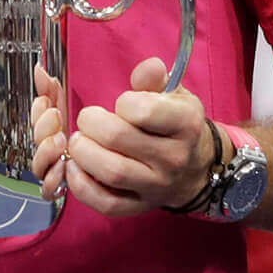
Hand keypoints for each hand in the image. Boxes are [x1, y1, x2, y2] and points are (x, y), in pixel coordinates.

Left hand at [30, 57, 211, 217]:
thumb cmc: (176, 125)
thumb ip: (155, 79)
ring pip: (111, 172)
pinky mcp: (139, 205)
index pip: (144, 111)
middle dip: (90, 123)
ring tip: (79, 141)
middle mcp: (173, 158)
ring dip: (83, 153)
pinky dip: (82, 186)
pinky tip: (75, 168)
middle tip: (87, 120)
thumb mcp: (174, 96)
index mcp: (185, 125)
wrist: (196, 168)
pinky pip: (107, 204)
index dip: (123, 103)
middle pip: (118, 139)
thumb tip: (148, 66)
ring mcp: (156, 186)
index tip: (121, 103)